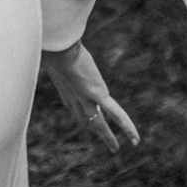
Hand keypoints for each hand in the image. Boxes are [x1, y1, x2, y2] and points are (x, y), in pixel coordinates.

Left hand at [41, 39, 138, 153]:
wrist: (56, 48)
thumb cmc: (52, 43)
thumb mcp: (53, 48)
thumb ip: (57, 49)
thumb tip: (53, 38)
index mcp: (64, 87)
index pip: (73, 106)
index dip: (80, 114)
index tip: (85, 120)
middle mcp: (74, 97)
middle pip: (85, 119)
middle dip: (94, 130)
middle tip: (104, 142)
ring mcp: (87, 98)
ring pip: (97, 123)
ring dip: (106, 137)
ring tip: (115, 148)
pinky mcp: (98, 94)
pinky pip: (115, 114)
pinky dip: (126, 126)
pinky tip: (134, 138)